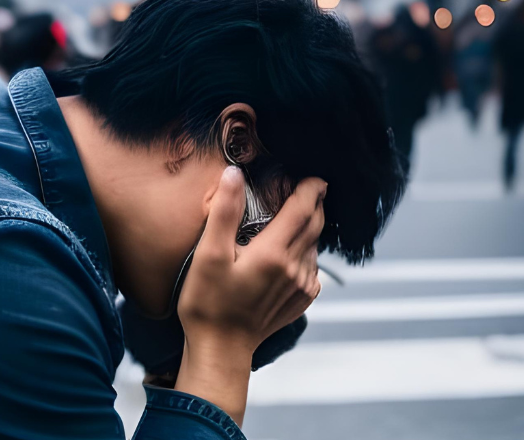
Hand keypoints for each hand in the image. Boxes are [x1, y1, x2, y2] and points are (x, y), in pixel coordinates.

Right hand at [177, 166, 325, 353]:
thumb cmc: (208, 304)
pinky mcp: (301, 300)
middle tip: (310, 187)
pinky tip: (292, 251)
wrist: (220, 350)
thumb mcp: (209, 255)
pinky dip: (307, 251)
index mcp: (273, 252)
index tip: (313, 176)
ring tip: (298, 215)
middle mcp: (294, 268)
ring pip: (315, 245)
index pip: (303, 209)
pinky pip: (312, 267)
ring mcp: (301, 286)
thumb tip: (234, 174)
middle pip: (315, 225)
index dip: (311, 187)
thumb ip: (224, 212)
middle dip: (315, 202)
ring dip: (310, 227)